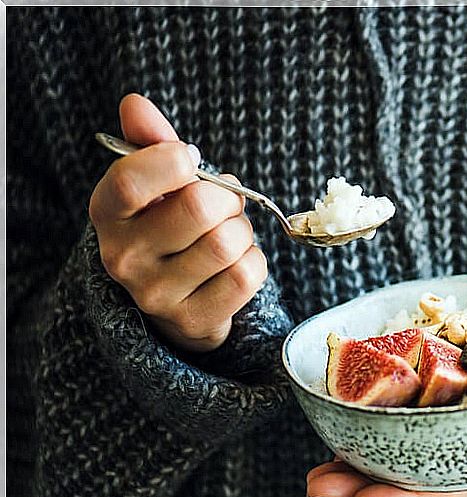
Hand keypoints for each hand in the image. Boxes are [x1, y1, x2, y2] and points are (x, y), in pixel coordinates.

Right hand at [89, 93, 267, 351]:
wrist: (177, 302)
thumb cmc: (170, 228)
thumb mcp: (156, 185)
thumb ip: (150, 142)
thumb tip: (135, 103)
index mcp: (107, 214)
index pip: (132, 180)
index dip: (174, 161)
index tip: (191, 160)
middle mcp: (123, 258)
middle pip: (199, 208)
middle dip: (227, 198)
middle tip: (225, 203)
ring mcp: (156, 295)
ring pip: (228, 242)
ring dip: (243, 231)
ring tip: (228, 234)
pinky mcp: (193, 320)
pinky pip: (246, 275)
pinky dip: (255, 261)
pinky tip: (236, 263)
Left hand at [306, 359, 466, 496]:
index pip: (456, 491)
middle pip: (420, 482)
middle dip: (366, 485)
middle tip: (314, 484)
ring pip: (413, 459)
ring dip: (364, 462)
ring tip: (316, 466)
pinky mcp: (466, 418)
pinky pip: (421, 430)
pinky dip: (385, 429)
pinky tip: (350, 426)